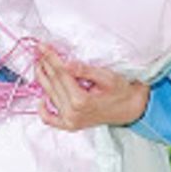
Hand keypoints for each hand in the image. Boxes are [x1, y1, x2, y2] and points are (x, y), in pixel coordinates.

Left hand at [34, 46, 149, 130]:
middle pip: (53, 83)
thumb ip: (85, 71)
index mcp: (80, 100)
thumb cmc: (121, 92)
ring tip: (39, 64)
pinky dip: (42, 110)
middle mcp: (72, 112)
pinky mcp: (69, 125)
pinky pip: (50, 119)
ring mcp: (69, 120)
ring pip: (49, 95)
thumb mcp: (107, 77)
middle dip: (45, 64)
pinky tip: (41, 98)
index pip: (61, 74)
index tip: (43, 46)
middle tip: (39, 51)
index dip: (51, 58)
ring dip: (43, 78)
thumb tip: (67, 64)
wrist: (130, 109)